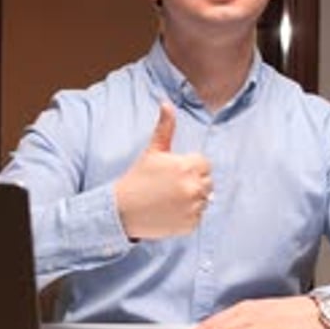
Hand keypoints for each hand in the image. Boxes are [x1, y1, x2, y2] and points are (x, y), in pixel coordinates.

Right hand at [115, 101, 212, 238]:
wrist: (122, 210)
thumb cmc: (137, 178)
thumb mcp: (152, 151)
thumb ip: (165, 127)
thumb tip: (166, 103)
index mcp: (188, 166)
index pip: (204, 164)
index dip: (189, 167)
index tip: (172, 174)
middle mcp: (194, 187)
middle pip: (207, 182)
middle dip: (193, 183)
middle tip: (170, 188)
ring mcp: (193, 208)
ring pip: (203, 200)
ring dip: (191, 200)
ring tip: (169, 200)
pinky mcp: (190, 225)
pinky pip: (198, 218)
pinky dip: (187, 217)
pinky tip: (169, 212)